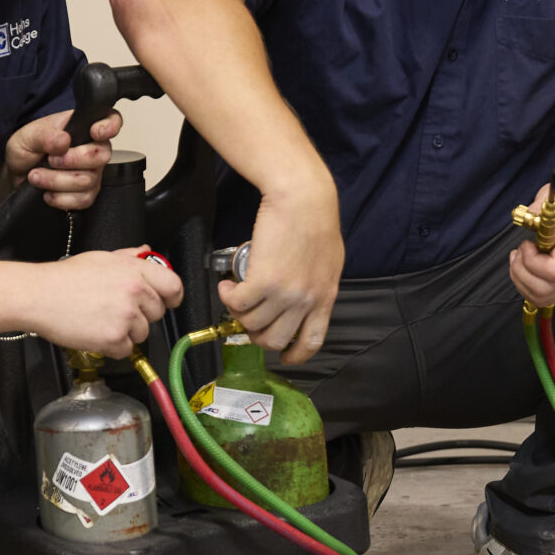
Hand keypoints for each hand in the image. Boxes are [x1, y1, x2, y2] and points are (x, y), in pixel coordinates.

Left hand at [1, 109, 120, 209]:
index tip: (95, 132)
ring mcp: (91, 173)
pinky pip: (84, 200)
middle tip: (50, 159)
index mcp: (82, 127)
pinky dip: (61, 198)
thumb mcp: (27, 136)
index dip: (110, 126)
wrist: (15, 175)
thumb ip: (44, 136)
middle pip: (102, 155)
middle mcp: (92, 149)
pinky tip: (47, 193)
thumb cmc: (25, 150)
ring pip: (89, 180)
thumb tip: (64, 140)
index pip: (111, 120)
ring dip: (57, 180)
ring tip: (36, 176)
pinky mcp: (85, 195)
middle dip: (72, 160)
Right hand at [26, 249, 184, 357]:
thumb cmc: (65, 277)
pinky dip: (113, 347)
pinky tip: (96, 332)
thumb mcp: (101, 258)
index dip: (172, 296)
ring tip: (101, 319)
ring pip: (142, 333)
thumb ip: (129, 257)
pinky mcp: (114, 339)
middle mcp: (135, 293)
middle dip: (141, 314)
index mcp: (135, 271)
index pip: (173, 286)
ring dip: (126, 331)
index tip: (167, 301)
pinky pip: (126, 350)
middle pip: (157, 313)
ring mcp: (126, 317)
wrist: (39, 295)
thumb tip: (146, 252)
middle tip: (116, 309)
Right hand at [222, 180, 343, 364]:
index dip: (295, 355)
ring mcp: (284, 294)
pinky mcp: (262, 281)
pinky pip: (237, 304)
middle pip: (274, 339)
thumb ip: (317, 286)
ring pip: (251, 323)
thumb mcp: (328, 262)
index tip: (285, 356)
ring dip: (237, 312)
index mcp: (324, 297)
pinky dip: (226, 297)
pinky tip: (226, 285)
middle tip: (249, 318)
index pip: (311, 342)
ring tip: (234, 293)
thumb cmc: (316, 220)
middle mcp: (305, 301)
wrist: (303, 198)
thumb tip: (302, 301)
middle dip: (257, 334)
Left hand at [511, 175, 554, 308]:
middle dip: (520, 273)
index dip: (532, 262)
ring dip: (521, 280)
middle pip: (545, 290)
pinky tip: (525, 267)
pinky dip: (527, 285)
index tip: (526, 244)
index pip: (553, 272)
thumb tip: (527, 216)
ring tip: (518, 259)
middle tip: (518, 252)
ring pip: (542, 298)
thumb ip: (540, 206)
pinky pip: (544, 297)